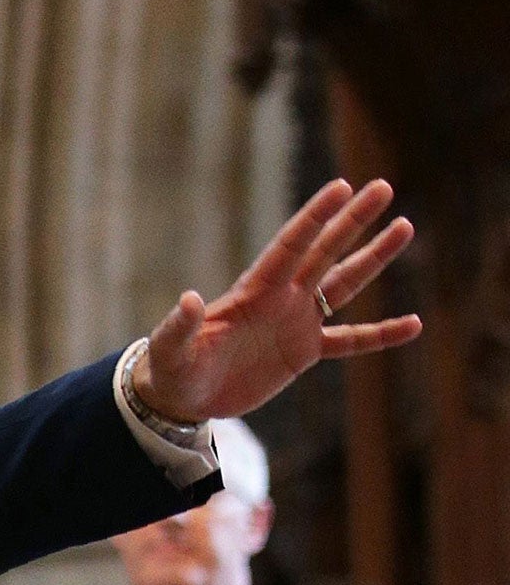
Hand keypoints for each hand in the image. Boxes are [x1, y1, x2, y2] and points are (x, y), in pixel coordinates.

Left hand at [133, 178, 419, 422]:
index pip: (290, 247)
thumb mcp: (171, 349)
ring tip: (404, 227)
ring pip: (344, 284)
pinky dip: (380, 334)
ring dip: (373, 258)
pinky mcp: (303, 353)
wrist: (181, 397)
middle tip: (383, 187)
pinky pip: (350, 341)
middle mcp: (280, 299)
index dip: (315, 218)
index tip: (342, 186)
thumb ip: (180, 325)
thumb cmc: (170, 368)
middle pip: (325, 252)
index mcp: (252, 292)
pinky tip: (414, 324)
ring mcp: (295, 323)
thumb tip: (187, 299)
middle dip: (353, 220)